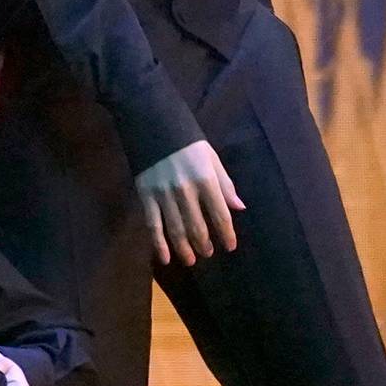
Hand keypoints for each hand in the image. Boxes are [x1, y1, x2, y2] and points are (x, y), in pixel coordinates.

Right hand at [135, 140, 244, 266]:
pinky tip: (164, 257)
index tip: (230, 247)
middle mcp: (185, 191)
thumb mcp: (212, 159)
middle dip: (204, 244)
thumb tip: (239, 208)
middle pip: (197, 226)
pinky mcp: (146, 196)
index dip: (226, 234)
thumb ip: (225, 185)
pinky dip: (158, 243)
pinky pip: (153, 224)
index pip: (220, 215)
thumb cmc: (187, 142)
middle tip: (207, 253)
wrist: (152, 126)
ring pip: (175, 229)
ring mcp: (163, 195)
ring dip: (184, 248)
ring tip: (190, 259)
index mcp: (205, 180)